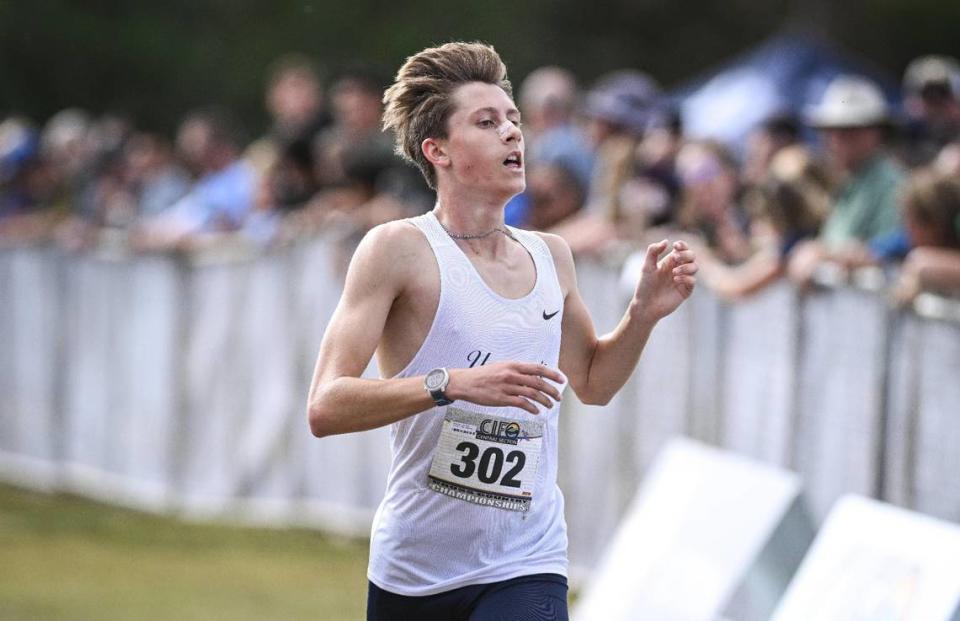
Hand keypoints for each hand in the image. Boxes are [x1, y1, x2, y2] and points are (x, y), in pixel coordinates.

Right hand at [447, 362, 565, 414]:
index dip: (552, 374)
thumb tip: (533, 376)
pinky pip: (521, 403)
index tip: (561, 380)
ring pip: (532, 394)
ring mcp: (507, 387)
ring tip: (549, 405)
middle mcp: (511, 374)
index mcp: (513, 365)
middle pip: (538, 382)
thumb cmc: (483, 375)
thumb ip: (517, 371)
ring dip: (544, 401)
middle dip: (551, 390)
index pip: (538, 368)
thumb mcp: (501, 367)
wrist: (465, 382)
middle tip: (558, 397)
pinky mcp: (502, 398)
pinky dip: (532, 408)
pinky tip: (536, 411)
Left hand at [632, 239, 697, 322]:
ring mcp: (683, 280)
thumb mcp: (647, 267)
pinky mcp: (685, 291)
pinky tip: (676, 279)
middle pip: (691, 256)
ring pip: (695, 267)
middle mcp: (679, 269)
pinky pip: (693, 281)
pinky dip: (686, 278)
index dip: (682, 245)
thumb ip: (653, 251)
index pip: (682, 249)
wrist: (645, 305)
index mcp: (670, 261)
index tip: (676, 246)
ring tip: (674, 272)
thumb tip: (666, 241)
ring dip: (686, 267)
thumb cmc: (645, 286)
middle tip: (675, 258)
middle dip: (686, 254)